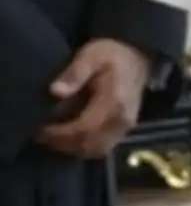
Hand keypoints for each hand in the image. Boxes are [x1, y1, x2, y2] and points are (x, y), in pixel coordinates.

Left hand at [36, 39, 151, 158]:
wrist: (137, 57)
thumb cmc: (112, 55)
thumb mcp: (91, 55)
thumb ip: (75, 72)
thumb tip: (55, 92)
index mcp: (115, 101)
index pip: (83, 128)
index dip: (58, 134)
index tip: (39, 130)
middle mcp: (123, 119)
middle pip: (87, 143)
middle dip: (60, 144)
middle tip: (40, 136)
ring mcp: (126, 126)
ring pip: (94, 150)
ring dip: (71, 148)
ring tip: (53, 138)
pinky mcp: (124, 130)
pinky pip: (102, 148)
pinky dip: (83, 148)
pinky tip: (70, 139)